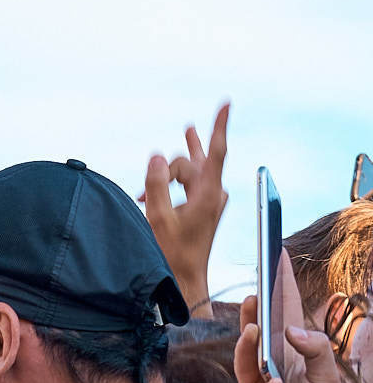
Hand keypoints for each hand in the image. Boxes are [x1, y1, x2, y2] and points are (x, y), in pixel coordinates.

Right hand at [141, 102, 229, 316]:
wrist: (185, 280)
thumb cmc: (171, 252)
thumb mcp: (158, 217)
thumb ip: (156, 183)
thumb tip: (158, 155)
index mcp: (207, 193)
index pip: (215, 151)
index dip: (218, 126)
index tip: (226, 103)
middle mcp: (214, 194)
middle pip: (193, 162)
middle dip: (172, 164)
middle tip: (159, 170)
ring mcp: (211, 201)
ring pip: (192, 171)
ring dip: (172, 170)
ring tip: (179, 141)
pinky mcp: (205, 209)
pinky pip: (190, 184)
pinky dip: (173, 182)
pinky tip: (157, 186)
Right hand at [234, 259, 353, 382]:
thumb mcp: (330, 379)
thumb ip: (315, 350)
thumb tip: (290, 330)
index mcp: (291, 352)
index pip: (284, 312)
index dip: (280, 284)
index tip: (278, 254)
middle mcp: (268, 365)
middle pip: (257, 330)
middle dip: (255, 309)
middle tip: (257, 289)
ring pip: (243, 358)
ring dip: (247, 341)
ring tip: (255, 327)